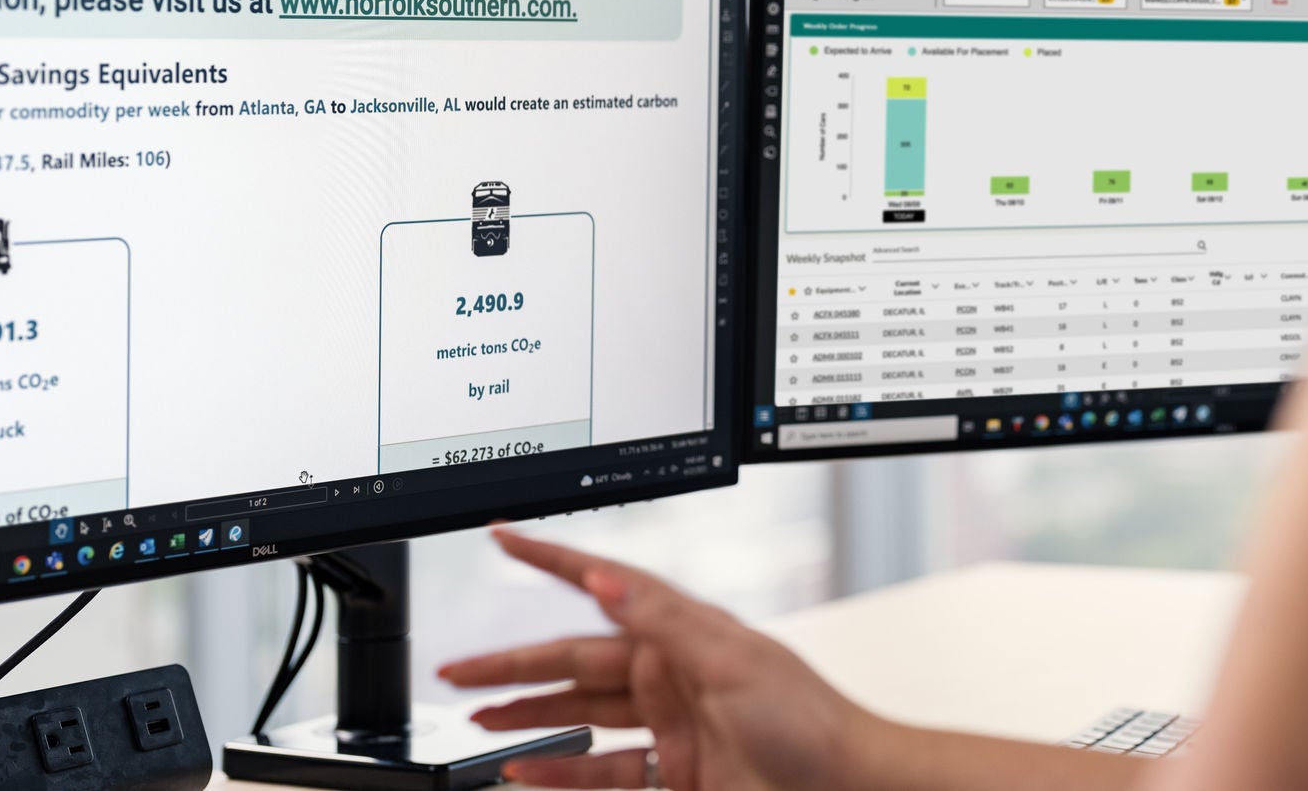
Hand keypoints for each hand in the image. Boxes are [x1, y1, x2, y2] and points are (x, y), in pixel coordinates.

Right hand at [440, 529, 882, 790]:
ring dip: (530, 719)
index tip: (507, 540)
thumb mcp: (734, 660)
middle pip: (576, 662)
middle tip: (462, 672)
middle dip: (515, 665)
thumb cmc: (810, 720)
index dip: (554, 562)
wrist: (845, 788)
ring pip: (581, 717)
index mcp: (684, 633)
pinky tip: (526, 769)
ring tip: (480, 721)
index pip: (606, 586)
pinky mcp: (673, 774)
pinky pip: (602, 771)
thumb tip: (608, 579)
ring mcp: (670, 726)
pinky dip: (560, 771)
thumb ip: (665, 621)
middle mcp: (671, 674)